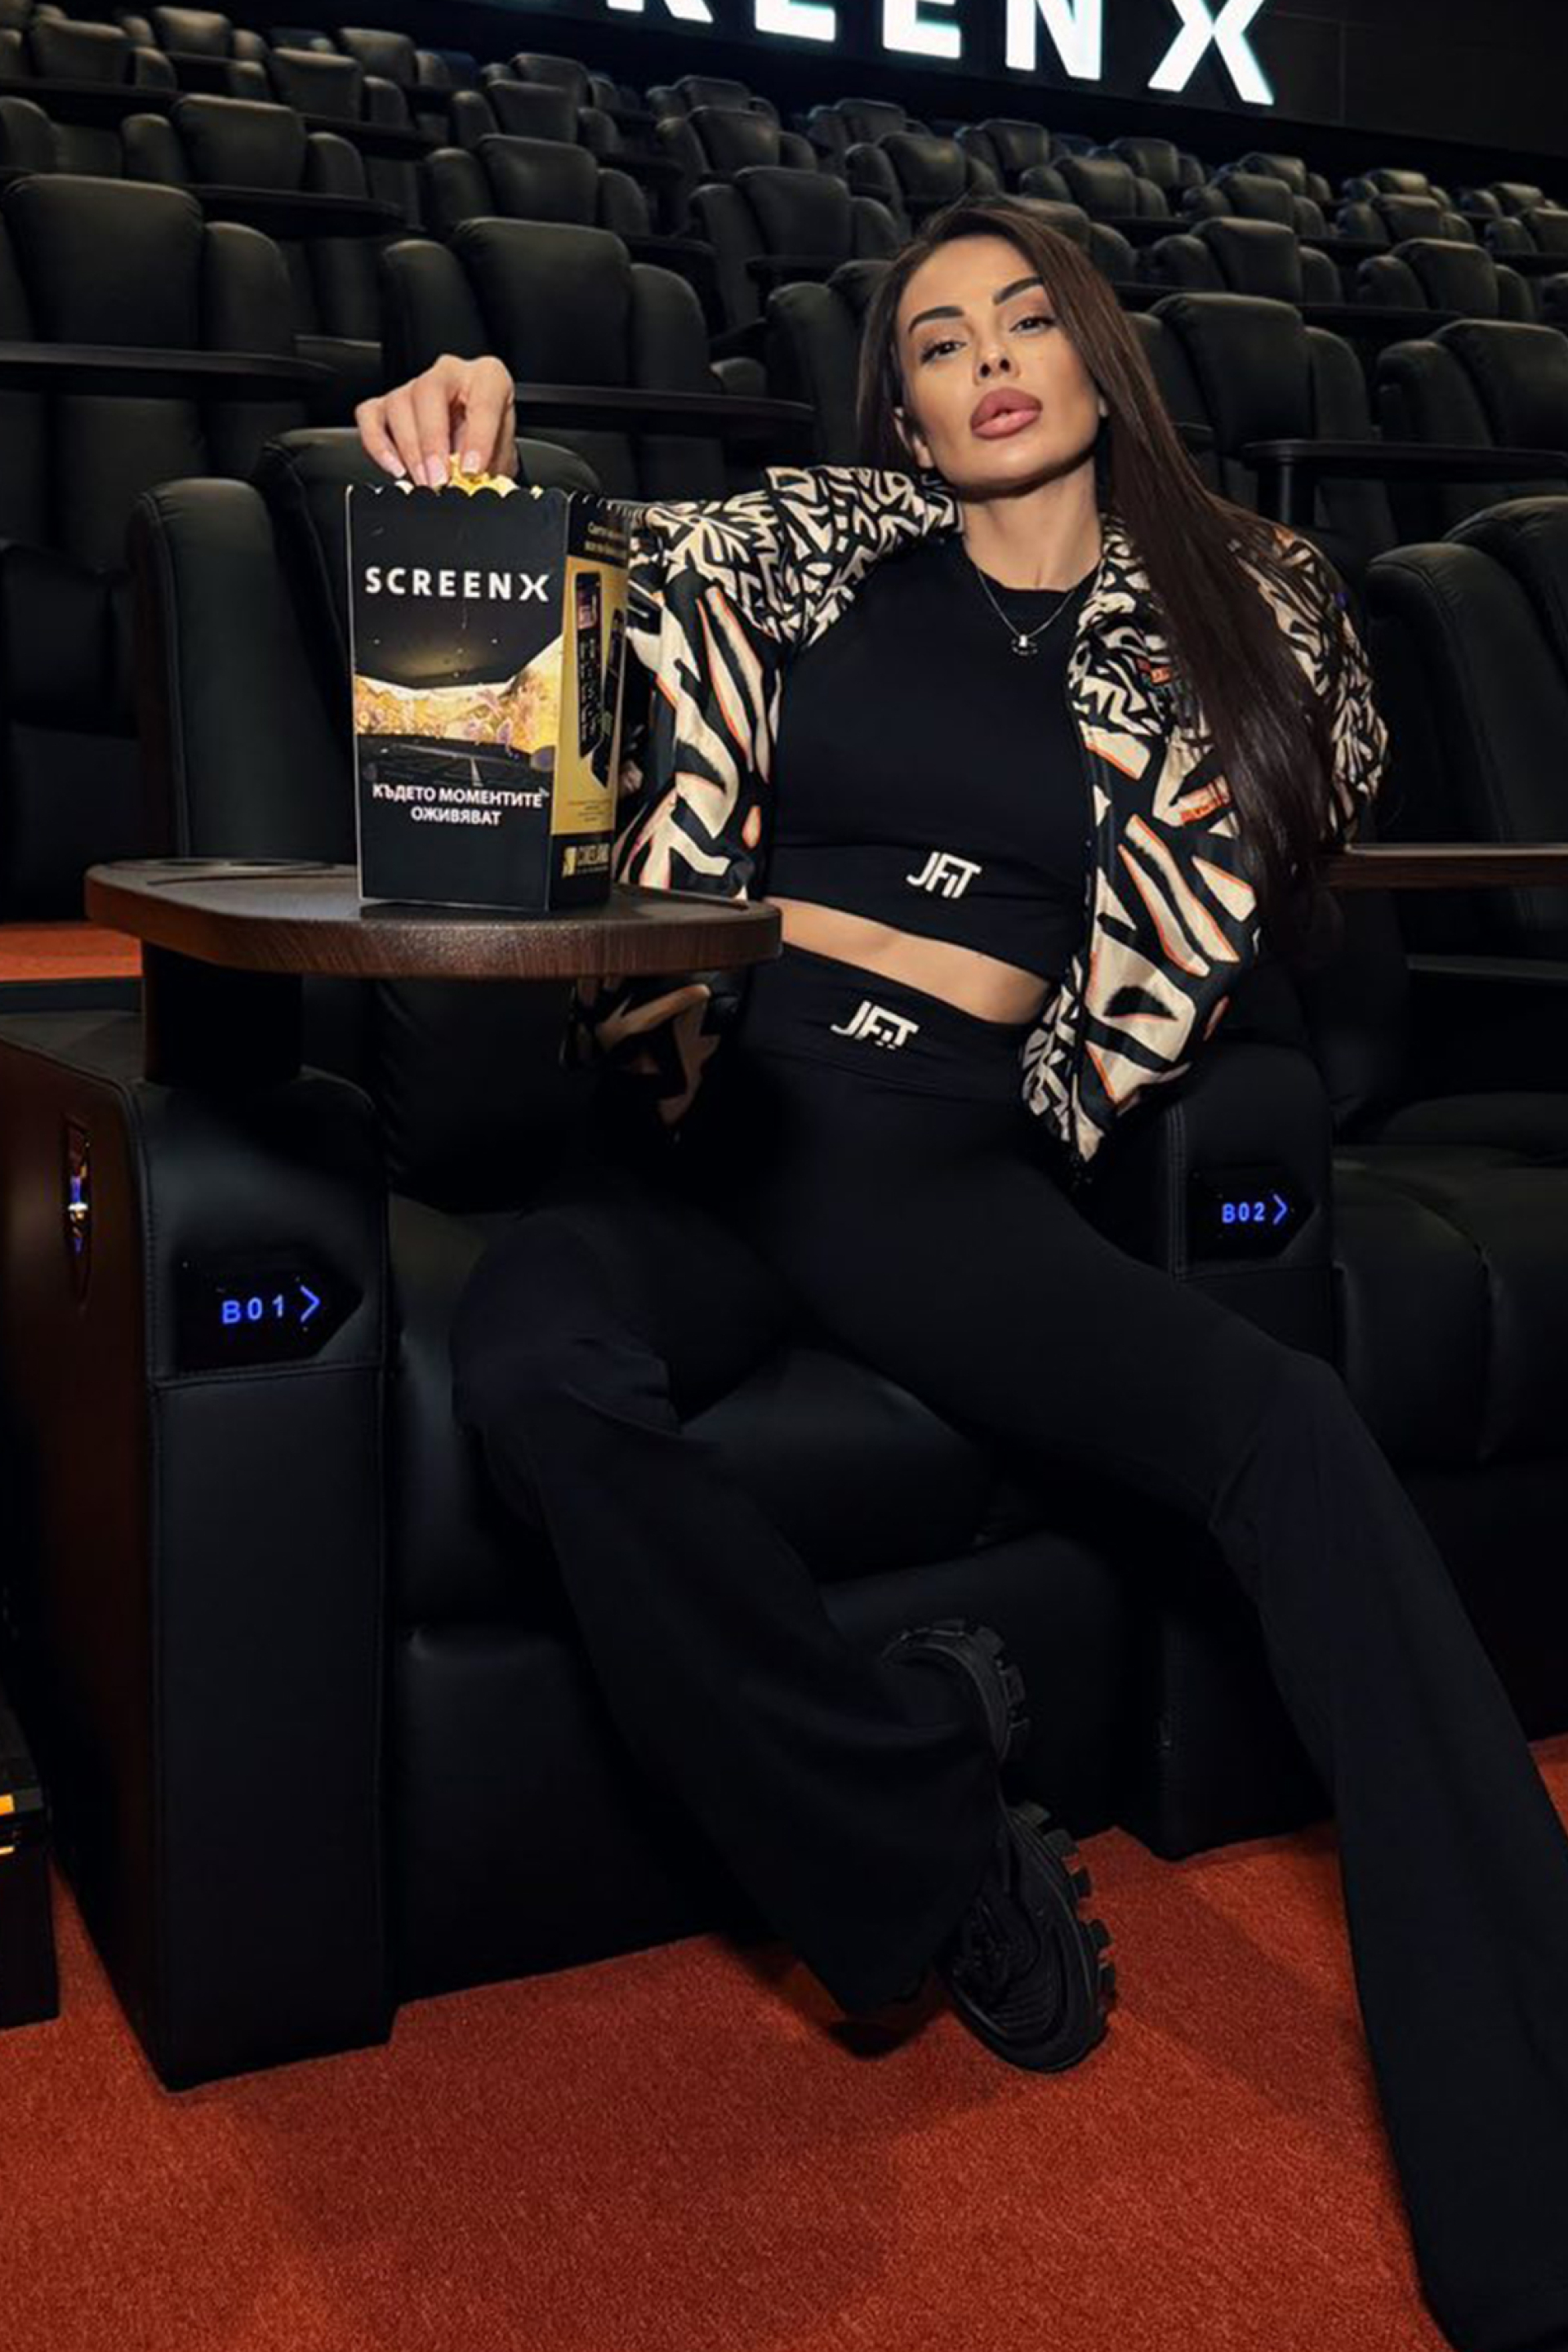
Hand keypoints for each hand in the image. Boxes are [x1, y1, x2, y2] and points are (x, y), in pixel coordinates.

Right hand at [355, 353, 517, 488]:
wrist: (477, 448)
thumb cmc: (490, 443)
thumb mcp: (501, 456)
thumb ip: (489, 467)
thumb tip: (471, 483)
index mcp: (487, 379)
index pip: (481, 400)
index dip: (478, 438)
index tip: (472, 470)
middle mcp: (449, 374)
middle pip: (428, 392)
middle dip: (432, 441)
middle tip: (438, 479)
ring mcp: (414, 386)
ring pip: (398, 405)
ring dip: (408, 449)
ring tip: (422, 480)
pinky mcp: (387, 404)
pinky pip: (370, 417)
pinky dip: (378, 446)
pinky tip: (396, 468)